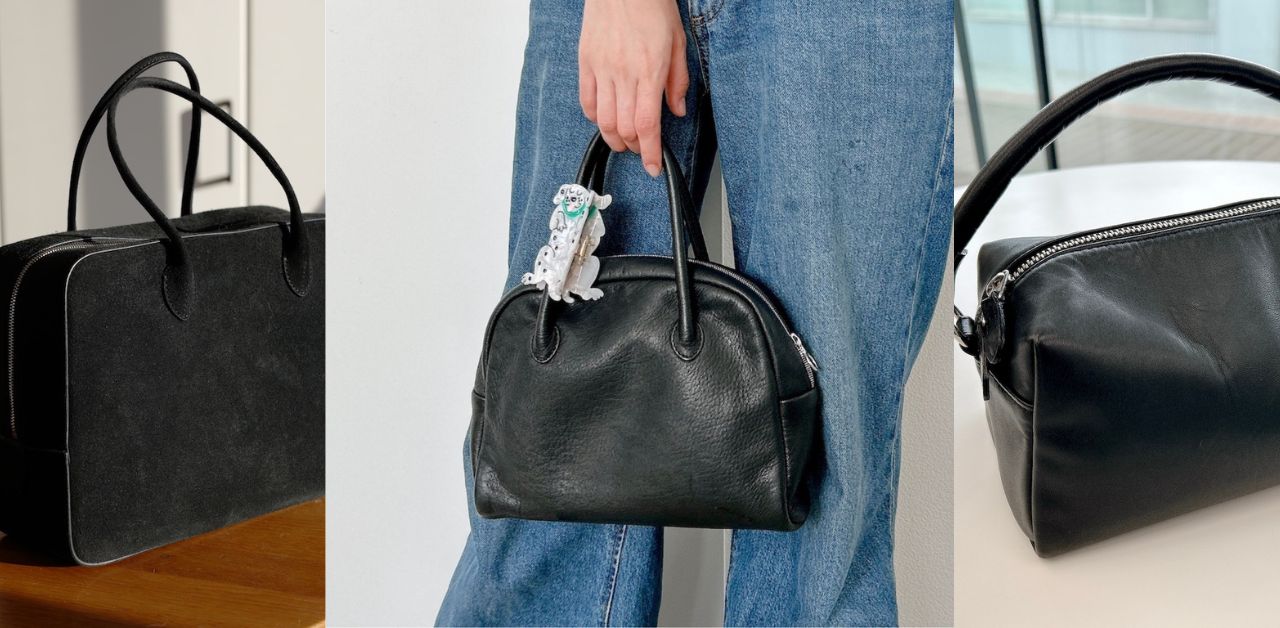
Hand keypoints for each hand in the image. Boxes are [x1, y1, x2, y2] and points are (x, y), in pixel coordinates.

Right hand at [579, 0, 688, 176]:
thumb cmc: (652, 6)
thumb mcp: (678, 42)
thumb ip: (678, 81)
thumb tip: (677, 110)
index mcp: (650, 71)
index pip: (647, 125)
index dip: (650, 152)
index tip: (653, 167)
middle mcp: (624, 74)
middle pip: (624, 128)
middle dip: (634, 148)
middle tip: (642, 150)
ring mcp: (602, 69)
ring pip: (604, 120)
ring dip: (614, 138)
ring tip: (623, 140)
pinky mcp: (586, 63)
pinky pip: (587, 101)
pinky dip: (595, 118)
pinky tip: (605, 119)